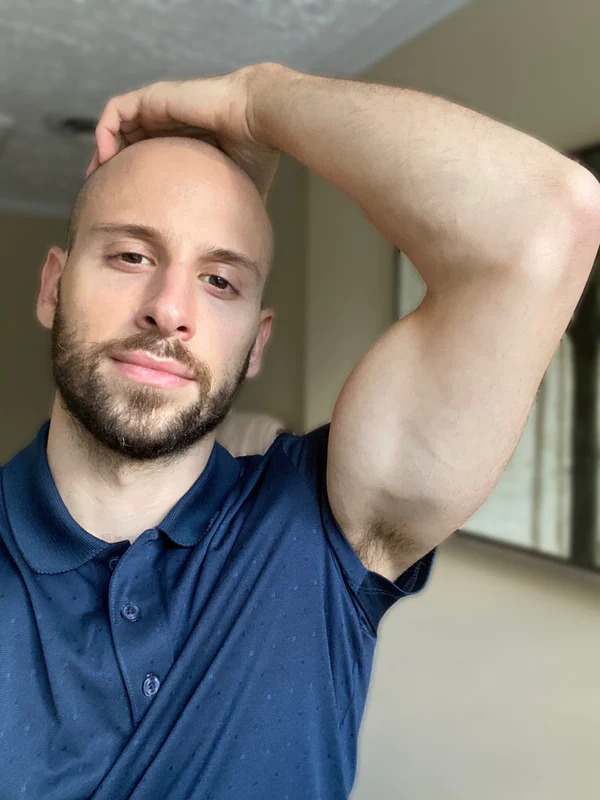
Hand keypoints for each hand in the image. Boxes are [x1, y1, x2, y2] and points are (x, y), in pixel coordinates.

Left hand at [85, 62, 283, 201]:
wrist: (259, 120)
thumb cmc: (255, 151)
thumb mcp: (234, 187)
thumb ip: (224, 207)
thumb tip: (231, 239)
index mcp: (185, 141)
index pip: (148, 158)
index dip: (133, 178)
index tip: (124, 204)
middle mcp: (170, 122)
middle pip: (127, 142)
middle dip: (111, 166)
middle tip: (103, 191)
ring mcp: (161, 108)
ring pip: (117, 127)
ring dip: (103, 150)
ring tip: (98, 175)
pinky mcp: (155, 97)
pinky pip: (116, 110)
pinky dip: (106, 131)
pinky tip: (108, 157)